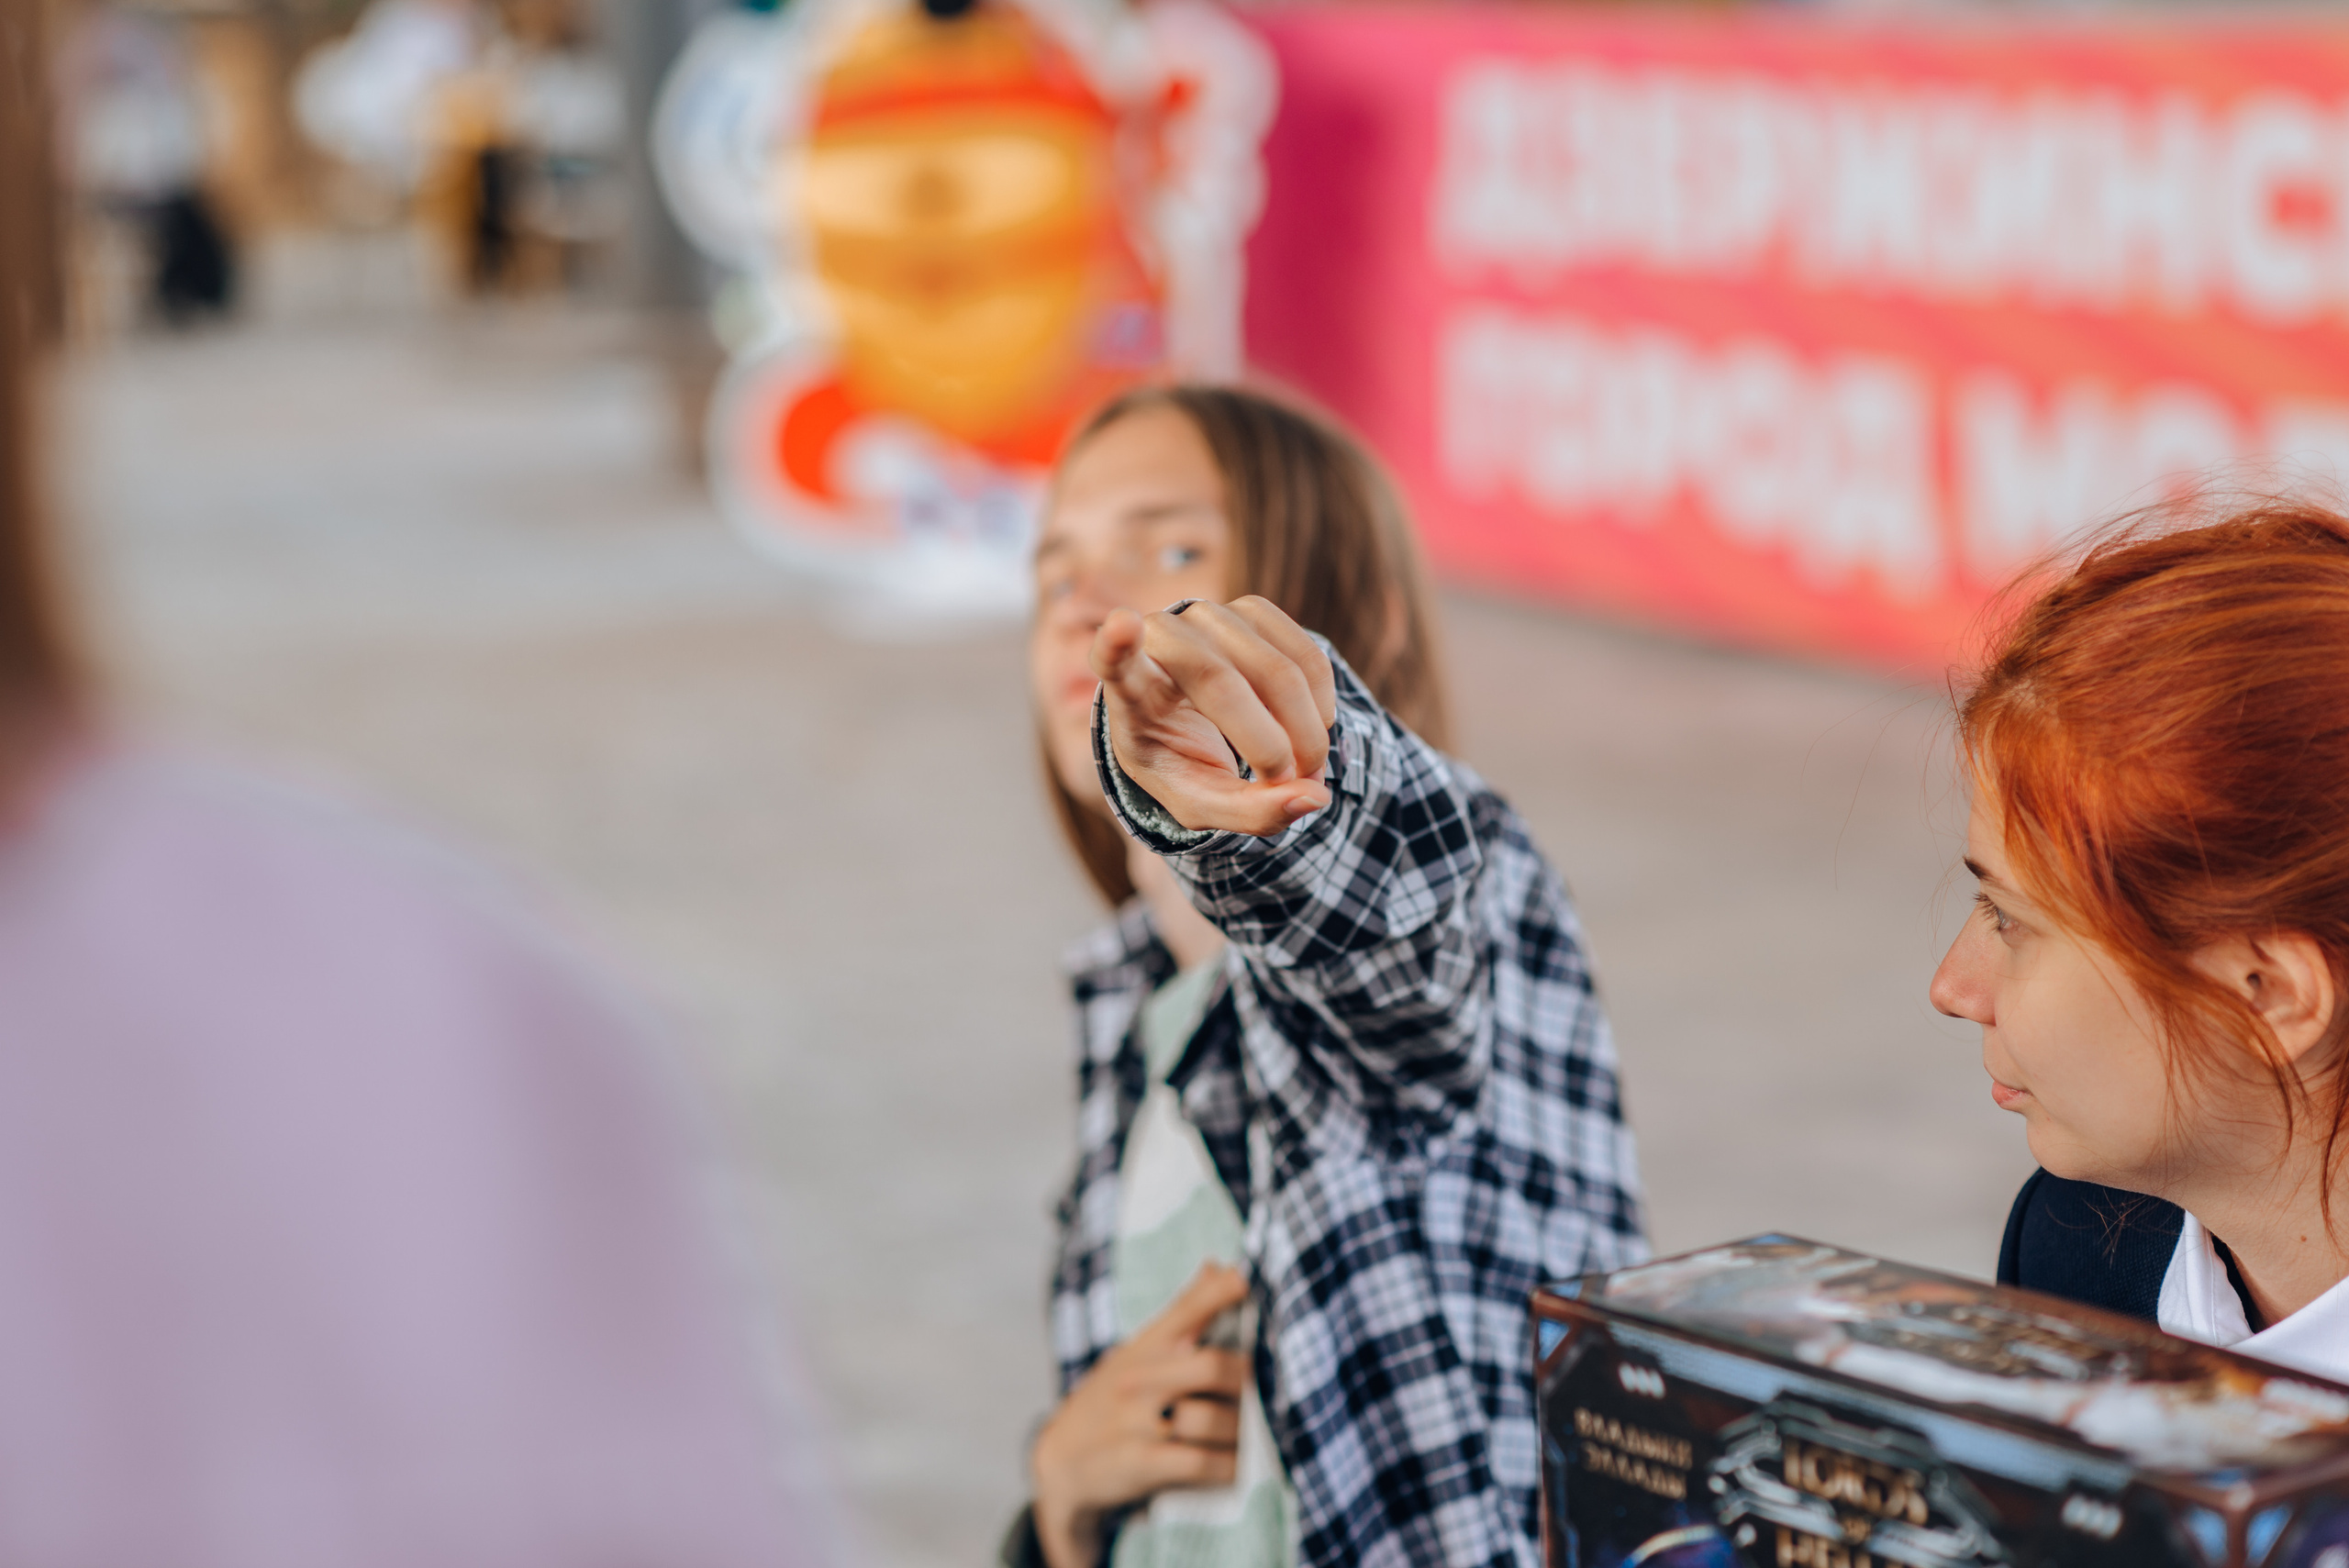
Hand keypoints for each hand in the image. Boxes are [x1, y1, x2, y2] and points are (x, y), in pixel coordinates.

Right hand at [1031, 1264, 1250, 1567]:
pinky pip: (1201, 1463)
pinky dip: (1230, 1466)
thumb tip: (1217, 1264)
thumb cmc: (1110, 1399)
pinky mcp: (1141, 1464)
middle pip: (1211, 1366)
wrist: (1059, 1461)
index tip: (1249, 1279)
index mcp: (1144, 1346)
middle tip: (1275, 1387)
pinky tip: (1244, 1465)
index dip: (1219, 1292)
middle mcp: (1140, 1379)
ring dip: (1246, 1429)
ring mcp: (1138, 1422)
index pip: (1186, 1310)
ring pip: (1212, 1418)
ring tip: (1266, 1432)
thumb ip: (1181, 1314)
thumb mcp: (1137, 1352)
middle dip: (1249, 1380)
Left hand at [1090, 596, 1335, 836]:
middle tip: (1293, 788)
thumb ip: (1250, 811)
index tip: (1123, 624)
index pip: (1113, 660)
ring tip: (1307, 771)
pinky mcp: (1251, 610)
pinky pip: (1307, 656)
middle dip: (1270, 746)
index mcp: (1129, 689)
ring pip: (1276, 671)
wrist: (1195, 722)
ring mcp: (1209, 616)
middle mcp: (1164, 639)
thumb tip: (1315, 799)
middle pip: (1220, 683)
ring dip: (1307, 733)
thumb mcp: (1202, 804)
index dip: (1116, 643)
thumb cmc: (1183, 763)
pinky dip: (1321, 704)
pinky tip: (1311, 730)